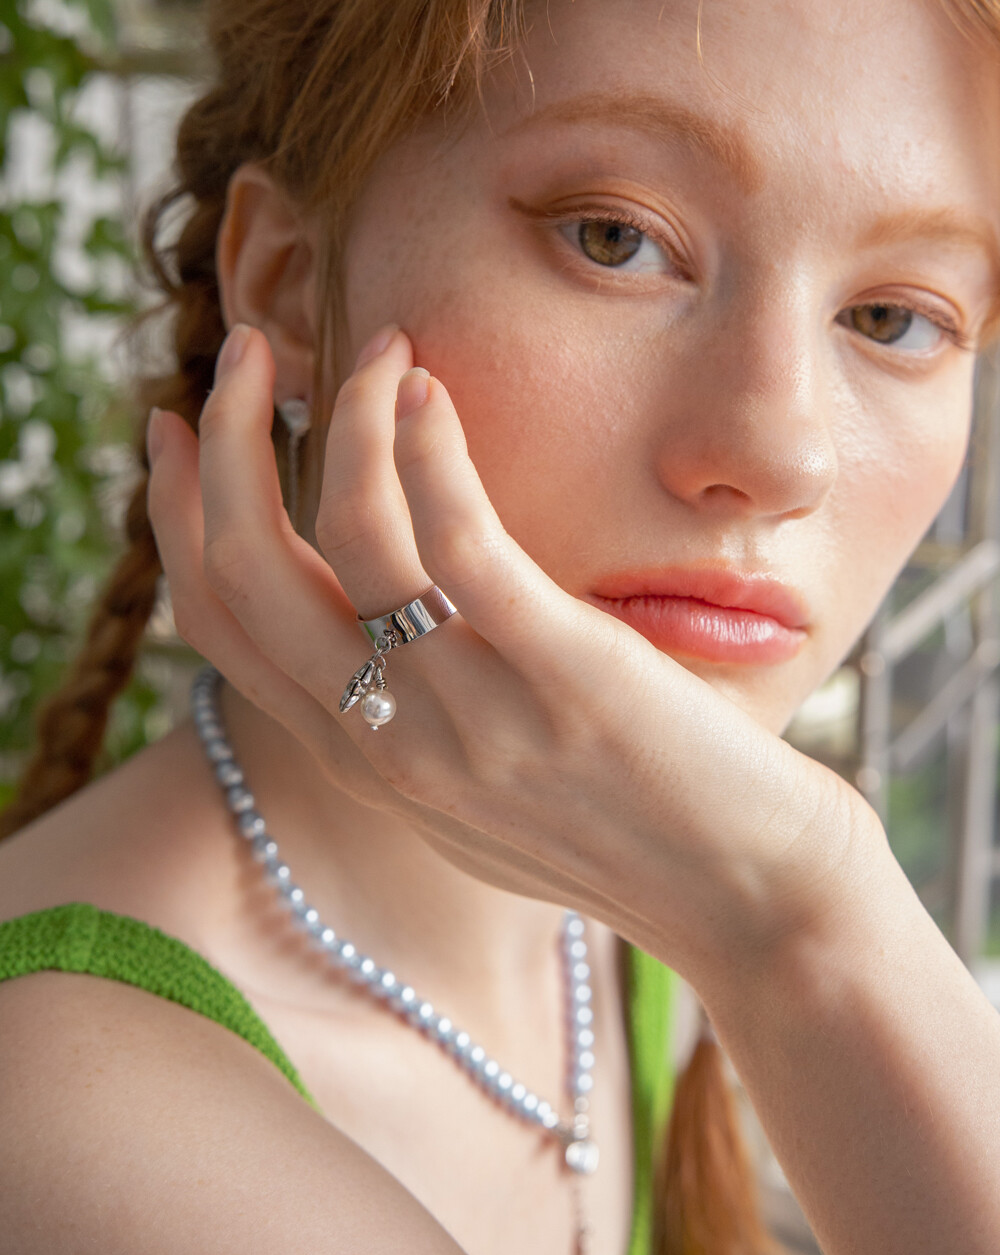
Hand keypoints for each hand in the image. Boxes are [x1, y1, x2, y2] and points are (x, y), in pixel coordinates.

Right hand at [146, 322, 872, 995]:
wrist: (759, 906)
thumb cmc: (635, 835)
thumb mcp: (485, 795)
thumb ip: (415, 717)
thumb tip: (384, 625)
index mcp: (365, 763)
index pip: (219, 626)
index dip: (177, 515)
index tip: (175, 428)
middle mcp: (393, 745)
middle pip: (248, 574)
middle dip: (225, 442)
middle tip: (248, 352)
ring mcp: (475, 717)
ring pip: (348, 541)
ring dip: (349, 419)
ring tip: (385, 347)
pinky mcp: (568, 677)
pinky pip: (462, 547)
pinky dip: (428, 452)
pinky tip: (429, 386)